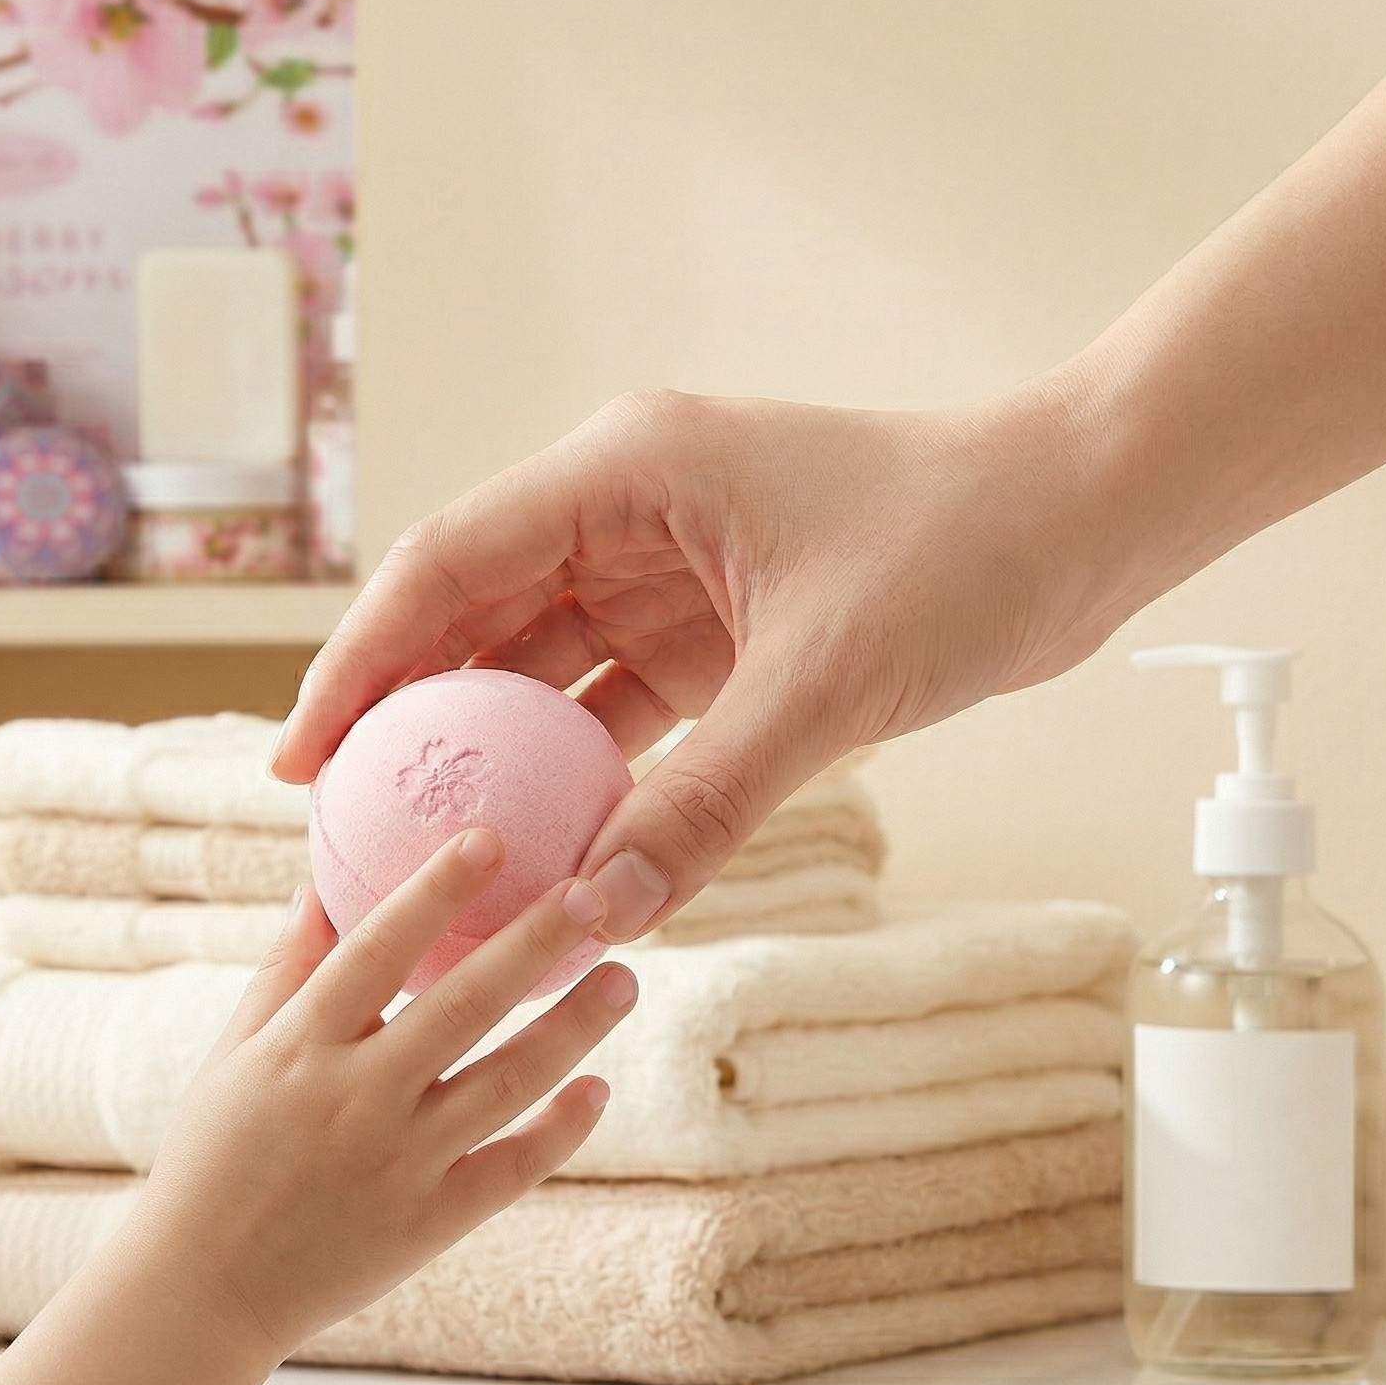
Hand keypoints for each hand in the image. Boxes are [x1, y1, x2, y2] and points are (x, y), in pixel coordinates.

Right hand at [135, 831, 637, 1357]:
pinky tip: (597, 1088)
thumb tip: (323, 882)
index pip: (376, 949)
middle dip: (533, 944)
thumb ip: (287, 969)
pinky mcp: (428, 1223)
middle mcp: (354, 1097)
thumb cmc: (213, 1156)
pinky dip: (560, 1129)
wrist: (201, 1289)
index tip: (488, 836)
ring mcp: (397, 1163)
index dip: (432, 891)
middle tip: (595, 894)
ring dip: (572, 1027)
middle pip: (461, 1005)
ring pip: (506, 1081)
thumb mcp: (233, 1052)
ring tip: (622, 980)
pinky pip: (511, 1168)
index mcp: (300, 1046)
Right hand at [274, 383, 1104, 937]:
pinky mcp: (713, 631)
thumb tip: (597, 913)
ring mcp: (665, 571)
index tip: (301, 762)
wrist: (1083, 519)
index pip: (444, 566)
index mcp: (620, 471)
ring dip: (490, 758)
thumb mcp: (825, 681)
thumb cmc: (964, 548)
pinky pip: (614, 708)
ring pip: (537, 671)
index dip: (358, 665)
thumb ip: (707, 800)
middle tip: (341, 829)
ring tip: (424, 854)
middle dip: (404, 720)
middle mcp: (623, 512)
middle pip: (471, 620)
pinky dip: (581, 776)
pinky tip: (545, 850)